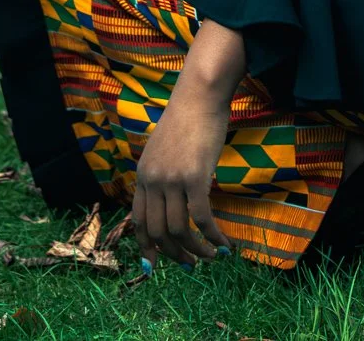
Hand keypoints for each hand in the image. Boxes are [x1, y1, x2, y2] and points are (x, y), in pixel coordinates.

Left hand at [132, 87, 231, 268]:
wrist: (199, 96)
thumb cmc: (187, 120)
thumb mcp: (163, 150)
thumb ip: (161, 176)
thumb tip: (168, 202)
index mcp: (142, 175)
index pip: (138, 222)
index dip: (146, 248)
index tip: (154, 266)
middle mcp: (153, 180)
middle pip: (158, 232)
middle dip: (174, 254)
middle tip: (191, 264)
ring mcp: (172, 179)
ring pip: (180, 230)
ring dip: (197, 249)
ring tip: (211, 255)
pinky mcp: (195, 177)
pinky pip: (202, 217)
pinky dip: (213, 236)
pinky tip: (224, 244)